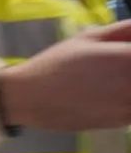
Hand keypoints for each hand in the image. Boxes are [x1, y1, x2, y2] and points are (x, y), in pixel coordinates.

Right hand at [0, 20, 130, 131]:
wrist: (31, 97)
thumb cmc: (57, 62)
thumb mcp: (89, 37)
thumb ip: (124, 30)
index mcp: (128, 58)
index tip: (127, 52)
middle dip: (129, 67)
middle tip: (119, 64)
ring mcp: (129, 106)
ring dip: (128, 85)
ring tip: (112, 79)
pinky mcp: (122, 122)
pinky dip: (127, 100)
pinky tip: (112, 94)